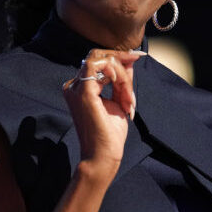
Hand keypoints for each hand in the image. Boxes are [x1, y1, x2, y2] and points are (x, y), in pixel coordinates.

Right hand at [62, 49, 143, 178]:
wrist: (104, 154)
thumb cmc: (110, 133)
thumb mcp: (119, 99)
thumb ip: (121, 79)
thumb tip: (129, 59)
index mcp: (80, 88)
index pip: (98, 61)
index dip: (118, 57)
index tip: (137, 56)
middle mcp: (74, 86)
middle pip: (98, 57)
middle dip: (121, 62)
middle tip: (137, 64)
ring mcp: (76, 88)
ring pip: (103, 61)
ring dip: (123, 75)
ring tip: (129, 98)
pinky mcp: (83, 92)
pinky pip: (101, 67)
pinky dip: (117, 75)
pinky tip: (123, 89)